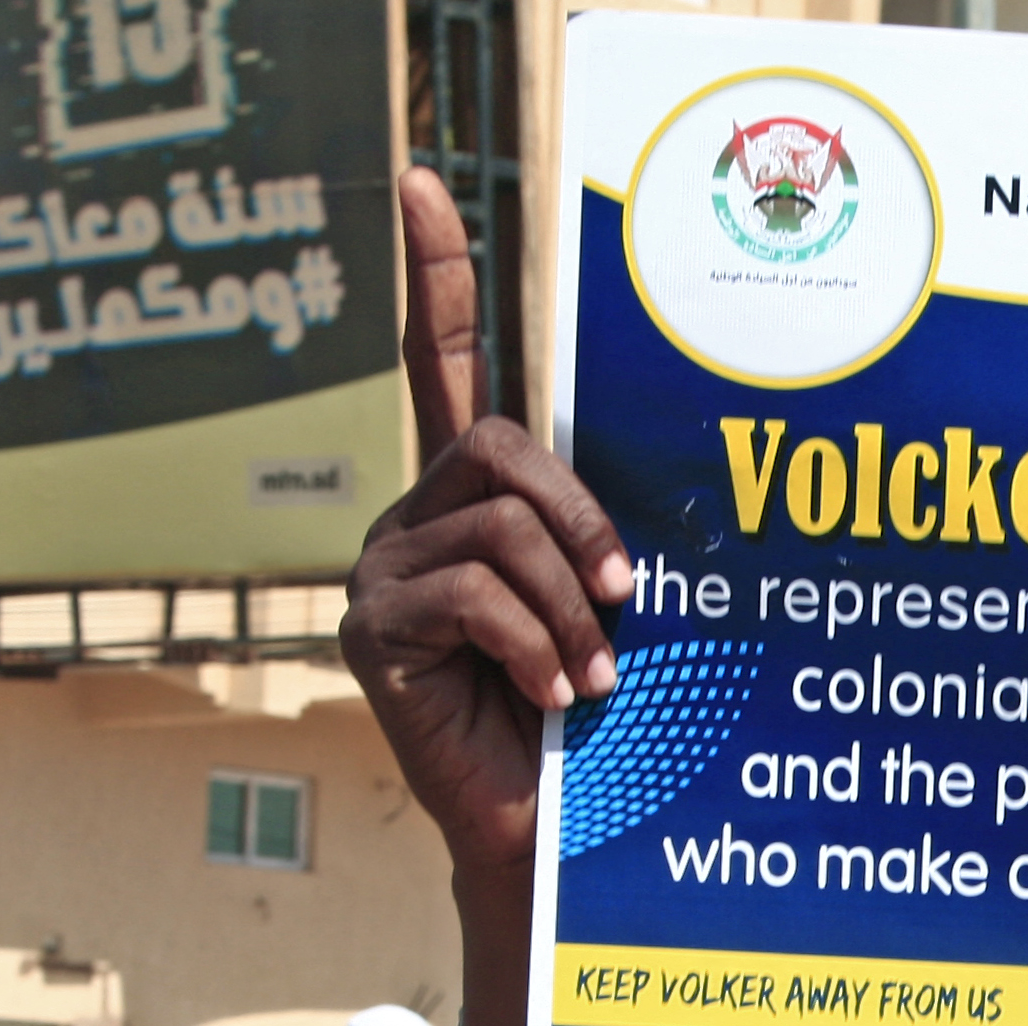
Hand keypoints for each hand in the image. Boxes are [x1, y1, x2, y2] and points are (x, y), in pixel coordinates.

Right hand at [340, 169, 627, 1025]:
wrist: (555, 840)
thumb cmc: (603, 727)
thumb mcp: (617, 609)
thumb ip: (610, 542)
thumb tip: (655, 519)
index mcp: (478, 501)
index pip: (443, 366)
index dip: (433, 274)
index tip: (420, 181)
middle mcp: (418, 519)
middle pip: (496, 442)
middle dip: (578, 515)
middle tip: (627, 599)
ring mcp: (387, 570)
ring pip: (493, 523)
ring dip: (567, 601)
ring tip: (592, 676)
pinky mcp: (372, 627)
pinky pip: (467, 592)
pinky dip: (531, 640)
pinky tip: (554, 695)